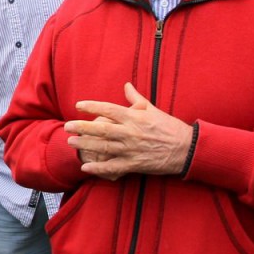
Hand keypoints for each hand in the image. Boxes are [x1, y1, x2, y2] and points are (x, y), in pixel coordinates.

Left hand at [64, 83, 193, 179]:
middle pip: (102, 130)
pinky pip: (113, 167)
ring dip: (86, 146)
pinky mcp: (135, 164)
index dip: (92, 106)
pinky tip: (85, 167)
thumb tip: (126, 85)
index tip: (78, 105)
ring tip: (71, 142)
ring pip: (104, 147)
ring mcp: (132, 149)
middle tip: (67, 126)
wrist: (186, 149)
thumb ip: (136, 98)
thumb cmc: (169, 127)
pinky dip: (99, 168)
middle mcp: (131, 133)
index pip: (109, 109)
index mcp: (134, 117)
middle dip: (82, 127)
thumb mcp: (153, 109)